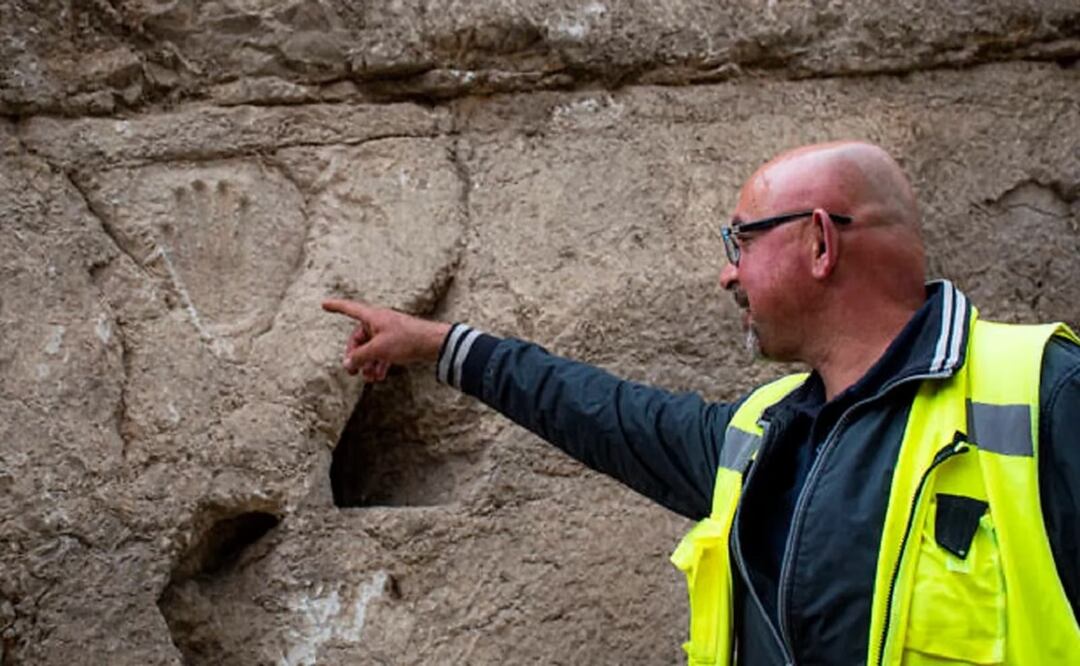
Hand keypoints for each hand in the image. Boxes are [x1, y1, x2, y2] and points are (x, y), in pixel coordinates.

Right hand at [321, 299, 451, 381]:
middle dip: (356, 356)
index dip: (336, 307)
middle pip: (359, 338)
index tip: (324, 304)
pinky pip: (382, 352)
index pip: (349, 309)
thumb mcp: (378, 350)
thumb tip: (347, 363)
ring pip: (371, 348)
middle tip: (353, 372)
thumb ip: (359, 357)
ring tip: (369, 378)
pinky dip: (379, 364)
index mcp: (372, 317)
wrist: (433, 343)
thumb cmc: (406, 340)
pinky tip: (379, 376)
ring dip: (368, 363)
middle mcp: (379, 322)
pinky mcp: (398, 342)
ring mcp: (389, 332)